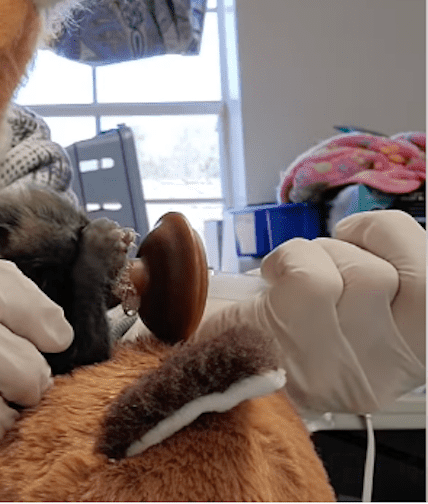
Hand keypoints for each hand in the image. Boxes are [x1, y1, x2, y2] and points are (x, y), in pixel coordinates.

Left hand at [196, 210, 424, 413]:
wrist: (191, 366)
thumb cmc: (265, 326)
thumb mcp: (340, 310)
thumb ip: (372, 277)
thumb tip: (385, 222)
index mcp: (407, 360)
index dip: (409, 247)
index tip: (365, 239)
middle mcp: (385, 374)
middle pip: (421, 282)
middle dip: (366, 247)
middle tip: (323, 257)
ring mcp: (343, 371)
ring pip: (368, 276)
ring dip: (321, 253)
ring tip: (291, 273)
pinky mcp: (295, 358)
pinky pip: (312, 279)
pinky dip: (291, 259)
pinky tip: (271, 278)